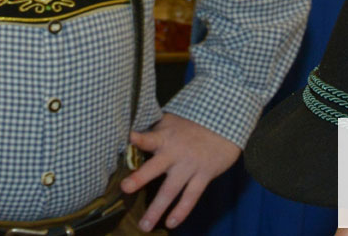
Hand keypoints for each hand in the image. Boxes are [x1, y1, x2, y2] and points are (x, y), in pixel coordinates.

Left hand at [120, 113, 240, 231]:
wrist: (223, 125)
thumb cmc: (190, 125)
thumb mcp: (170, 122)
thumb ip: (153, 132)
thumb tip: (130, 138)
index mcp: (164, 137)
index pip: (150, 138)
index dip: (140, 138)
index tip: (131, 137)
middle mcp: (175, 153)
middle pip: (155, 167)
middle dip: (139, 178)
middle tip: (125, 188)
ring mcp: (189, 166)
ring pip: (171, 190)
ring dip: (157, 209)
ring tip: (144, 226)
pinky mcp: (203, 176)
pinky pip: (191, 197)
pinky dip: (181, 211)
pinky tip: (170, 223)